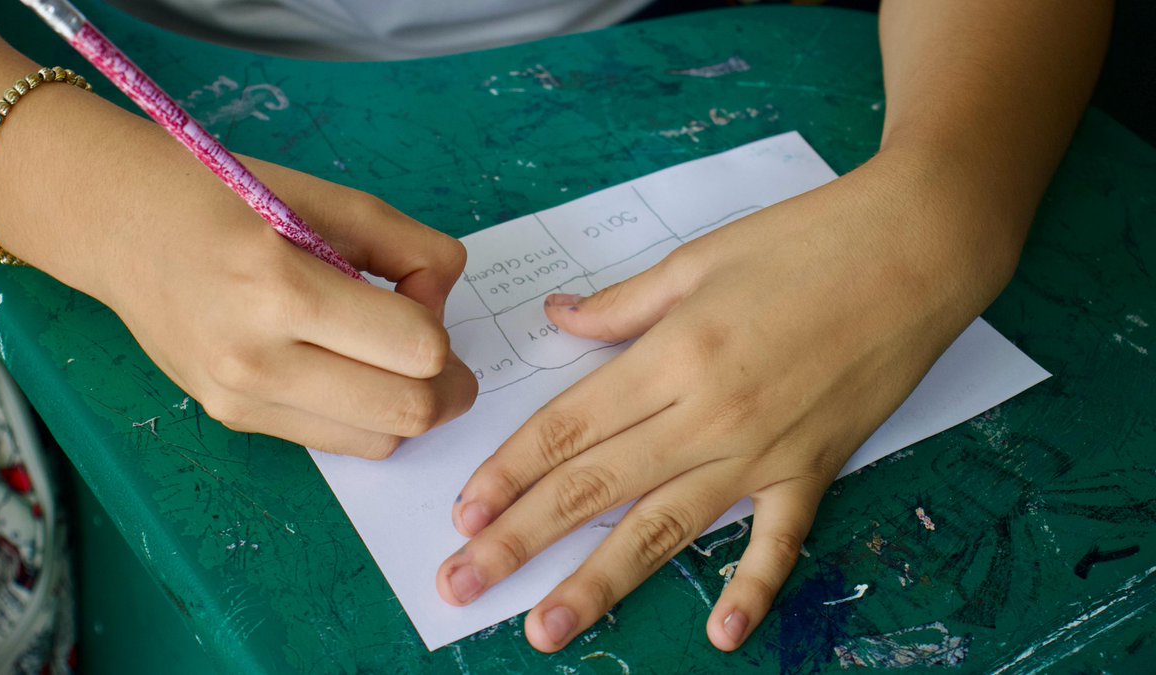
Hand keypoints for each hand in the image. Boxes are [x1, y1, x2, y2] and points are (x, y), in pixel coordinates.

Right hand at [95, 157, 476, 456]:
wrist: (119, 225)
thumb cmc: (224, 198)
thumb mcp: (328, 199)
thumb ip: (409, 247)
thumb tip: (442, 304)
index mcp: (281, 288)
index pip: (417, 348)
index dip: (440, 324)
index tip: (419, 294)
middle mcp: (257, 359)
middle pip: (407, 412)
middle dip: (446, 385)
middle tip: (439, 352)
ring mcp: (241, 399)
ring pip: (379, 442)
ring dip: (407, 407)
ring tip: (389, 359)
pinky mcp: (233, 419)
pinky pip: (336, 443)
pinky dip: (364, 415)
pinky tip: (347, 370)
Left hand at [436, 152, 1018, 649]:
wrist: (917, 248)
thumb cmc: (806, 241)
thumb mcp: (697, 260)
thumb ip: (621, 304)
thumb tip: (557, 319)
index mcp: (671, 357)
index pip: (568, 429)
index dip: (510, 472)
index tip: (465, 512)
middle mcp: (708, 416)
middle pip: (595, 488)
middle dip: (521, 540)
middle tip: (461, 584)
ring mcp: (763, 452)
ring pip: (664, 530)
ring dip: (600, 584)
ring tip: (545, 630)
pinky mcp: (816, 469)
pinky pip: (778, 542)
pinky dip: (752, 590)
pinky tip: (719, 635)